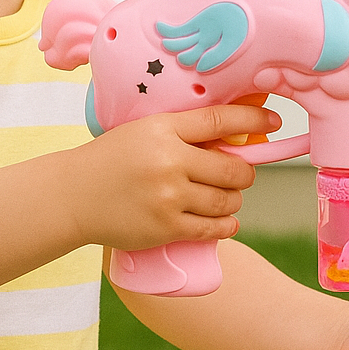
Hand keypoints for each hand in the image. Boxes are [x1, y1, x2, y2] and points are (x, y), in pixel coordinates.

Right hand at [66, 105, 278, 252]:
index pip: (221, 120)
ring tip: (222, 196)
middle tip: (237, 174)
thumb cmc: (113, 158)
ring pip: (228, 201)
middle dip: (243, 173)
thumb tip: (234, 138)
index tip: (274, 123)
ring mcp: (169, 197)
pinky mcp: (166, 227)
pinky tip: (223, 220)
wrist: (74, 194)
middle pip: (234, 169)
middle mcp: (170, 161)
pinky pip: (214, 229)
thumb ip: (185, 132)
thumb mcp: (146, 130)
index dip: (254, 122)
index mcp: (164, 128)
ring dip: (233, 200)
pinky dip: (226, 225)